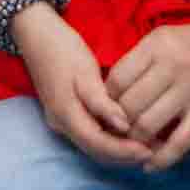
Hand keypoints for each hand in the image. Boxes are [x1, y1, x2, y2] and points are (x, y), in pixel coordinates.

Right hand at [13, 8, 153, 167]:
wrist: (35, 34)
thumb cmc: (61, 49)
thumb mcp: (84, 72)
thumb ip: (102, 102)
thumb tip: (124, 126)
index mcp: (66, 115)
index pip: (99, 145)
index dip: (125, 152)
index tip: (150, 151)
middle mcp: (62, 124)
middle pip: (96, 151)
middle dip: (125, 155)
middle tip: (155, 151)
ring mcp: (62, 120)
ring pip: (93, 145)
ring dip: (119, 149)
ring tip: (146, 143)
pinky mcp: (66, 113)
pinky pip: (91, 134)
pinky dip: (110, 138)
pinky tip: (128, 130)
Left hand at [102, 13, 189, 170]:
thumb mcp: (168, 38)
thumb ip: (142, 61)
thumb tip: (113, 91)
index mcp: (156, 44)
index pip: (116, 79)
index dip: (107, 100)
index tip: (110, 110)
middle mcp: (170, 66)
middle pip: (128, 106)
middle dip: (119, 125)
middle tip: (119, 133)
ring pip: (147, 126)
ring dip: (137, 142)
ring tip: (135, 146)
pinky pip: (178, 143)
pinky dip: (161, 159)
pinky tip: (152, 166)